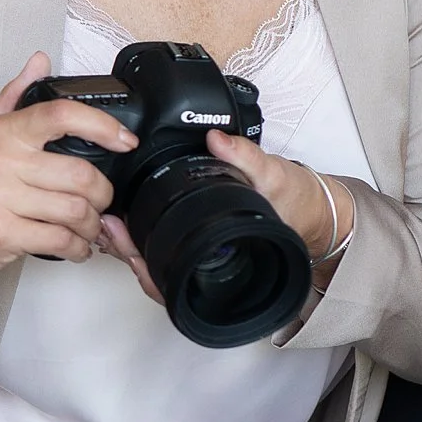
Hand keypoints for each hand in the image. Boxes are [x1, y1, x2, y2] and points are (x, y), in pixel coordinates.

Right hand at [0, 51, 138, 305]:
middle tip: (99, 204)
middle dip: (102, 196)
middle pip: (80, 174)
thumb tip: (40, 61)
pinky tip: (73, 247)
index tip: (125, 140)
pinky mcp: (2, 233)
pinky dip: (76, 248)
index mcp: (1, 133)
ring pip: (75, 211)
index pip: (60, 115)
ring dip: (91, 226)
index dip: (102, 126)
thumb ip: (13, 98)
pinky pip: (60, 240)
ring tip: (86, 229)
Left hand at [97, 129, 347, 304]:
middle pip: (157, 274)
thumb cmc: (296, 204)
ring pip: (157, 265)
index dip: (147, 269)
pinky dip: (144, 238)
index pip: (176, 282)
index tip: (125, 243)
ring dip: (131, 246)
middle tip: (107, 227)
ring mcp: (203, 257)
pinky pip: (165, 250)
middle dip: (129, 254)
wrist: (314, 211)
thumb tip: (217, 139)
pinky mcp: (199, 242)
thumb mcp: (275, 176)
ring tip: (110, 222)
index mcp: (225, 259)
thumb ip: (245, 158)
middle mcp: (210, 265)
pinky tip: (128, 220)